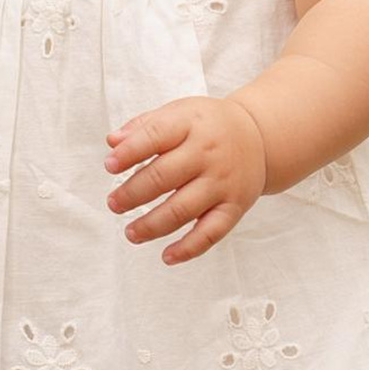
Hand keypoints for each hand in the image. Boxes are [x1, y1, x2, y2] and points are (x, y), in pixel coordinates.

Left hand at [106, 94, 268, 263]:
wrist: (259, 137)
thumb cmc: (208, 127)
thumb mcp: (179, 113)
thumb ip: (144, 126)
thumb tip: (112, 142)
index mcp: (191, 124)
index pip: (156, 136)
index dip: (129, 153)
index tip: (109, 166)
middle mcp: (208, 154)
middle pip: (164, 176)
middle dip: (133, 194)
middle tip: (113, 203)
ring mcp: (222, 183)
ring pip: (183, 209)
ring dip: (152, 225)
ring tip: (130, 233)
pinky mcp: (233, 207)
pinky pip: (211, 232)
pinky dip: (189, 248)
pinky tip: (167, 256)